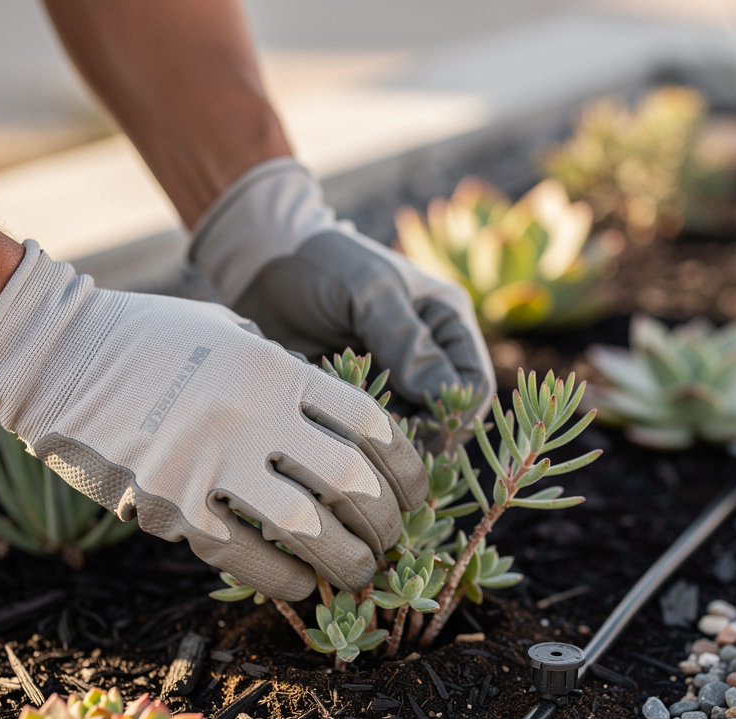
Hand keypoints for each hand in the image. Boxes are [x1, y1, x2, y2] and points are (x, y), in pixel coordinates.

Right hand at [0, 241, 427, 599]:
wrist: (55, 355)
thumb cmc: (148, 339)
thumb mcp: (231, 331)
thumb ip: (286, 372)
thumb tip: (336, 420)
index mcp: (276, 368)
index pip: (369, 425)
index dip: (405, 470)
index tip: (416, 497)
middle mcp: (253, 414)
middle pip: (351, 482)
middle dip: (385, 524)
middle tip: (390, 543)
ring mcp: (211, 460)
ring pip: (308, 528)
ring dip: (346, 561)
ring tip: (359, 575)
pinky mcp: (169, 504)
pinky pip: (245, 557)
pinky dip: (285, 581)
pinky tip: (304, 588)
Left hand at [190, 158, 494, 416]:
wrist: (261, 268)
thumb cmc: (322, 265)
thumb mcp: (368, 290)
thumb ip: (406, 340)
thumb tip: (441, 396)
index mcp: (447, 321)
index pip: (474, 385)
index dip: (456, 415)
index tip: (420, 429)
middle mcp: (429, 355)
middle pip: (446, 417)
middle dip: (420, 434)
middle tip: (381, 437)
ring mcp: (394, 379)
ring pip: (411, 430)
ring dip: (387, 437)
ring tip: (355, 428)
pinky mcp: (361, 396)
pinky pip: (373, 430)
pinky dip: (360, 433)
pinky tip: (338, 426)